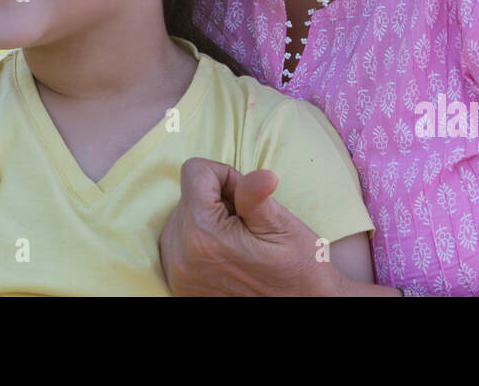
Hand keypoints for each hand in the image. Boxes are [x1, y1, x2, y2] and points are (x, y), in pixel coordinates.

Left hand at [157, 157, 343, 295]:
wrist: (301, 306)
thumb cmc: (296, 267)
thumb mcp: (281, 226)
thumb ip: (257, 197)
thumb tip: (262, 175)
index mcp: (203, 235)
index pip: (195, 171)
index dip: (227, 176)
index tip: (247, 199)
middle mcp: (180, 255)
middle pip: (188, 194)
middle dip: (218, 200)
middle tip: (248, 225)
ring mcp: (176, 273)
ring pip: (183, 215)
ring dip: (209, 219)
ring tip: (239, 242)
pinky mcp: (179, 284)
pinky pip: (179, 240)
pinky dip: (201, 239)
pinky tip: (227, 254)